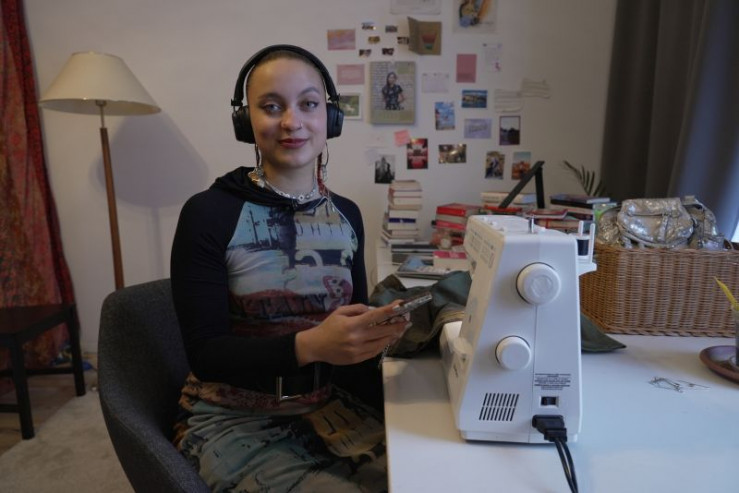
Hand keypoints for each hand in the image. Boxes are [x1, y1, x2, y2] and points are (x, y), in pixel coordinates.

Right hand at [295, 302, 409, 365]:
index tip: (400, 306)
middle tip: (406, 321)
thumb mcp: (340, 312)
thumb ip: (357, 309)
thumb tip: (373, 310)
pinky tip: (388, 340)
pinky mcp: (357, 359)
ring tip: (400, 331)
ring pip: (381, 343)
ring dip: (392, 336)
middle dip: (396, 326)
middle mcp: (356, 338)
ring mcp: (357, 350)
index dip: (389, 311)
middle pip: (382, 331)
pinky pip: (374, 352)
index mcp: (352, 324)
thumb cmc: (328, 327)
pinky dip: (383, 345)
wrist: (315, 346)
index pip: (375, 316)